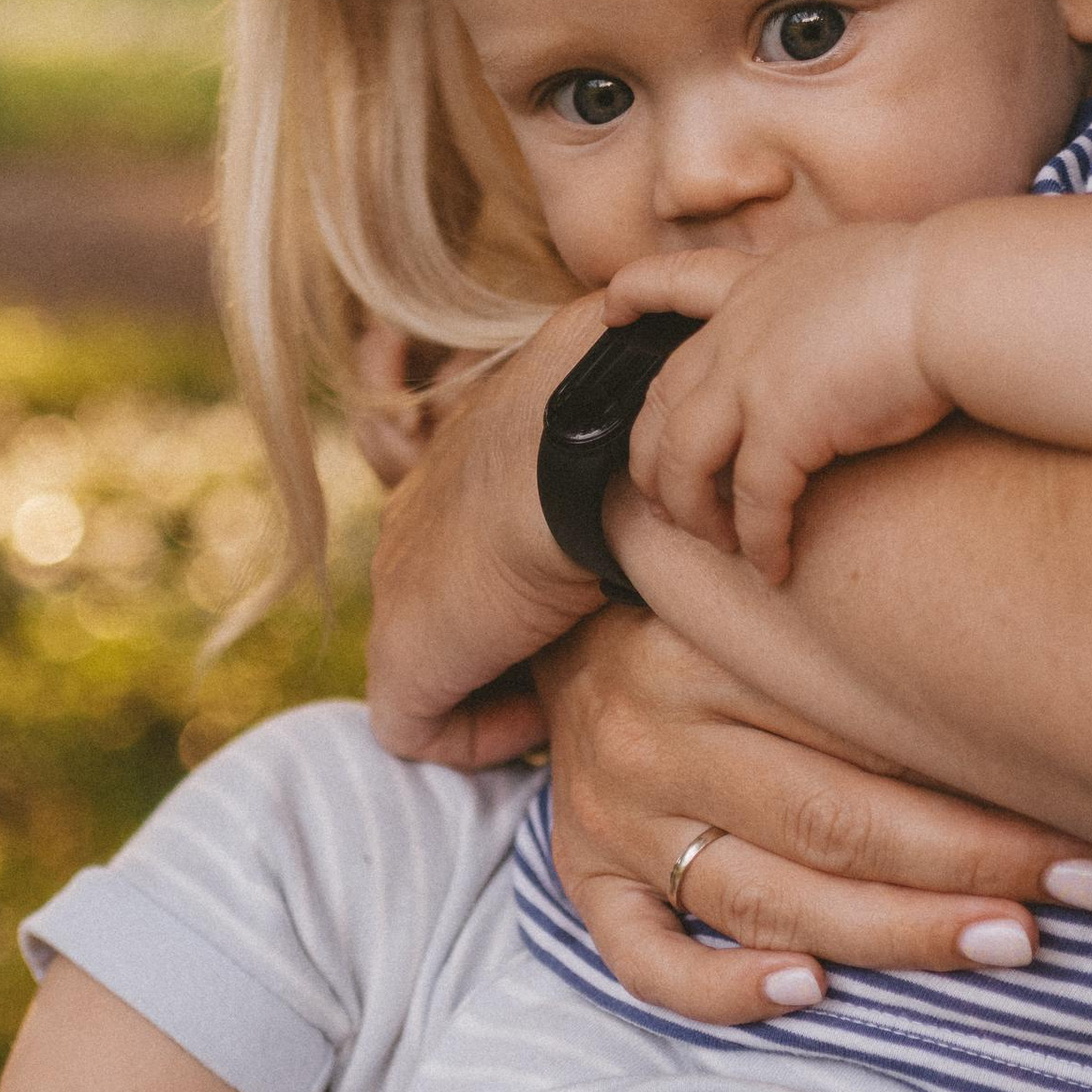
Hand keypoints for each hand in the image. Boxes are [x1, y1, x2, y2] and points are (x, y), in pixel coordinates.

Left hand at [364, 293, 612, 753]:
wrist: (579, 451)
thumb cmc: (620, 421)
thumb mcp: (632, 409)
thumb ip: (637, 414)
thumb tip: (692, 357)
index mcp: (456, 465)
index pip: (438, 505)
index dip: (491, 550)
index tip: (548, 580)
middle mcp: (413, 524)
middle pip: (437, 597)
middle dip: (502, 635)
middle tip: (573, 651)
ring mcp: (399, 591)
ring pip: (433, 666)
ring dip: (498, 685)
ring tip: (566, 691)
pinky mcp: (403, 657)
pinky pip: (419, 727)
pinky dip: (479, 733)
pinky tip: (539, 718)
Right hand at [536, 607, 1091, 1026]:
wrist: (547, 617)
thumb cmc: (710, 618)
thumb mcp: (771, 604)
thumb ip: (865, 652)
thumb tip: (1042, 717)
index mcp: (706, 648)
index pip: (863, 732)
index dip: (988, 784)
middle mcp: (653, 731)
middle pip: (829, 819)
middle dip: (971, 864)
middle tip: (1084, 890)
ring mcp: (611, 812)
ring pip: (761, 894)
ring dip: (893, 932)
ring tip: (1005, 945)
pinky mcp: (580, 877)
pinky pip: (643, 957)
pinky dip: (721, 987)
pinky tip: (808, 993)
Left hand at [608, 227, 947, 580]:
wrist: (959, 295)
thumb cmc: (941, 285)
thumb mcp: (862, 268)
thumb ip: (831, 297)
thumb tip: (849, 318)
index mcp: (761, 284)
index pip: (679, 280)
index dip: (638, 292)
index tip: (612, 308)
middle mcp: (740, 328)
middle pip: (661, 398)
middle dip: (649, 454)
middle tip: (659, 495)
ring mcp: (752, 377)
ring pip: (682, 459)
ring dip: (693, 510)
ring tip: (717, 543)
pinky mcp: (783, 426)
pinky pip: (753, 502)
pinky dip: (759, 541)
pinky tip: (774, 565)